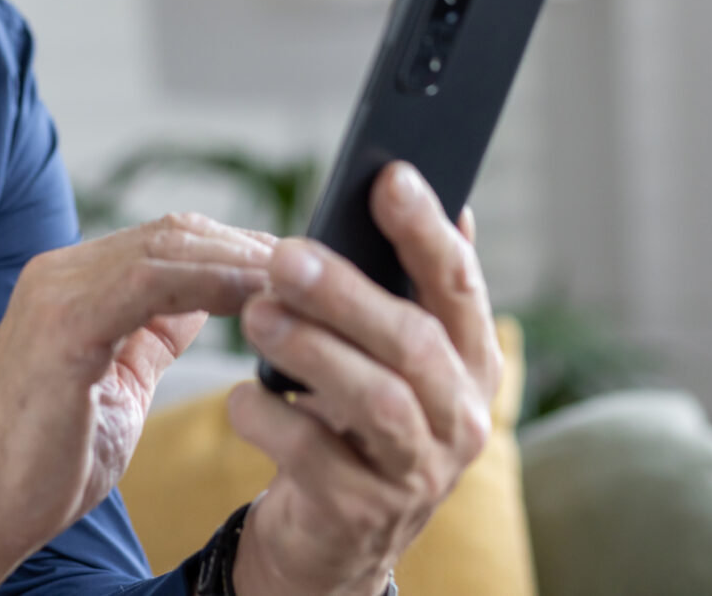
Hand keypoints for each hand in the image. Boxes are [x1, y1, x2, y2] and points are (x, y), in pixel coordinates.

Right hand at [0, 214, 273, 570]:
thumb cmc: (39, 462)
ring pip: (168, 247)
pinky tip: (256, 299)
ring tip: (301, 281)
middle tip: (316, 270)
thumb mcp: (115, 385)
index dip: (235, 250)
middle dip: (249, 248)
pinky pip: (150, 282)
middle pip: (174, 233)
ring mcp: (56, 291)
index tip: (296, 275)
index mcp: (72, 285)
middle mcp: (60, 274)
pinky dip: (210, 282)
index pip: (167, 241)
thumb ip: (151, 334)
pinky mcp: (61, 323)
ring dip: (240, 261)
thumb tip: (207, 303)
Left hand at [228, 163, 501, 595]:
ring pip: (377, 400)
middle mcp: (459, 416)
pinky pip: (316, 458)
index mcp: (469, 361)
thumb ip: (401, 283)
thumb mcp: (386, 354)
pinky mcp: (363, 514)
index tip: (388, 176)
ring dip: (313, 350)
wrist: (331, 536)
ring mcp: (418, 471)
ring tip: (256, 316)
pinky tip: (242, 396)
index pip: (459, 285)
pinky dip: (272, 420)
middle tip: (284, 257)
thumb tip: (413, 183)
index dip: (426, 230)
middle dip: (347, 292)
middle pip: (414, 342)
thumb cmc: (353, 418)